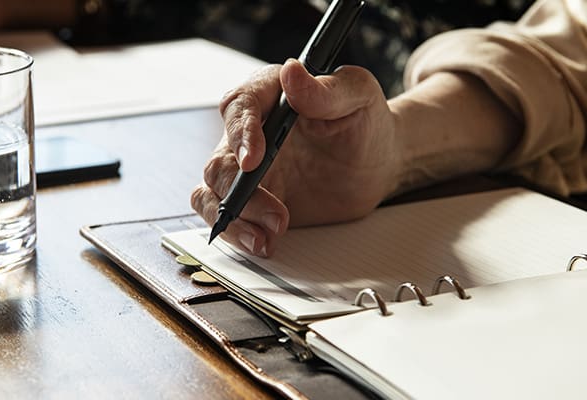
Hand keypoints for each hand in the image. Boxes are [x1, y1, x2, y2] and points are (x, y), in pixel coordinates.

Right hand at [191, 59, 403, 256]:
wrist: (375, 163)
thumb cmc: (365, 121)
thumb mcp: (359, 97)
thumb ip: (327, 89)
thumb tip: (293, 72)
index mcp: (270, 94)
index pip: (239, 105)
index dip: (240, 132)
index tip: (253, 160)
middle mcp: (249, 131)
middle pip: (219, 159)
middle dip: (241, 193)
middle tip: (278, 216)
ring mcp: (245, 168)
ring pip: (211, 191)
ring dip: (232, 218)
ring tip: (265, 239)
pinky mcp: (250, 198)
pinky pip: (224, 214)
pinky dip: (237, 232)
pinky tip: (264, 242)